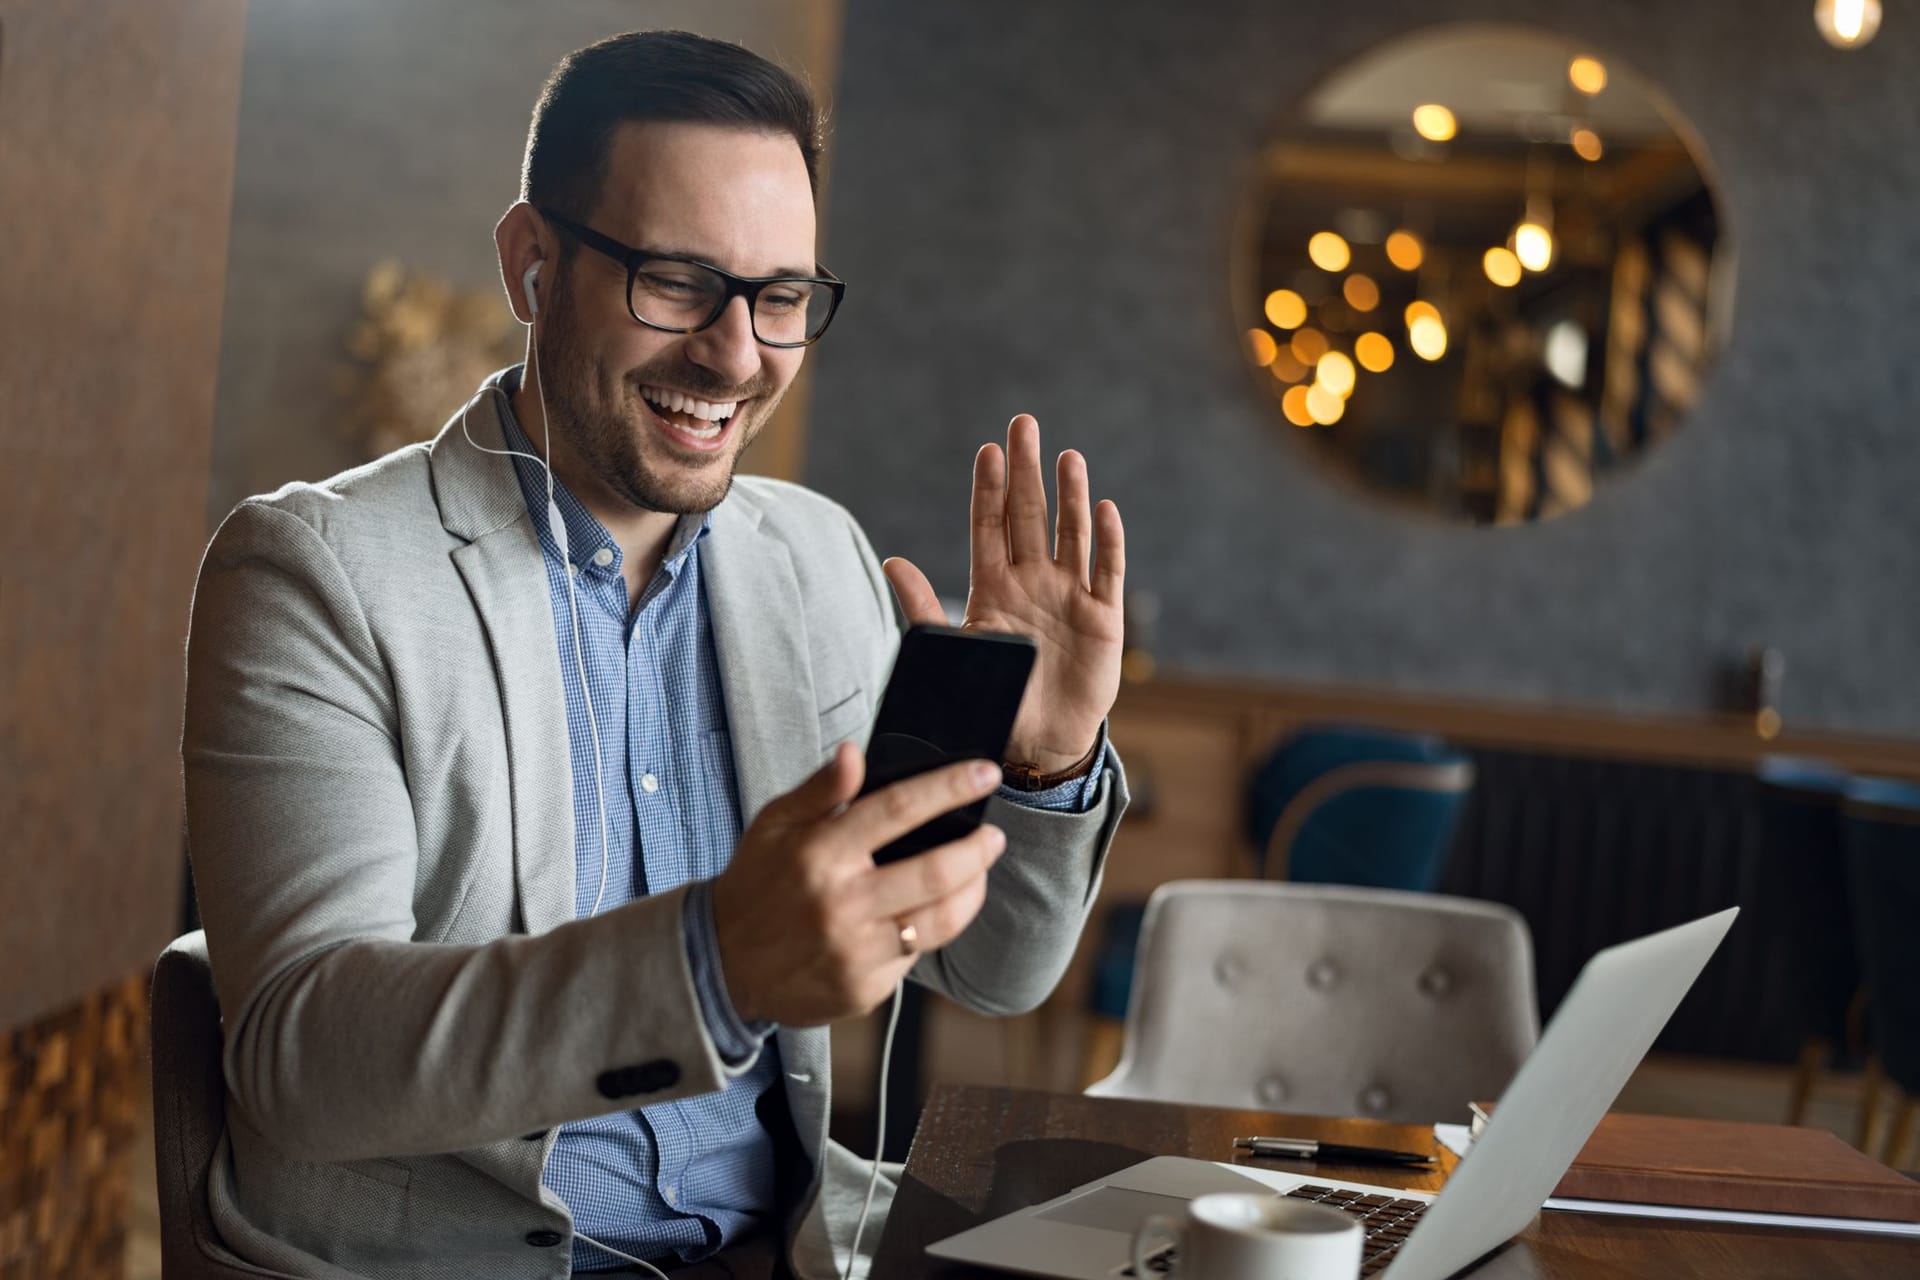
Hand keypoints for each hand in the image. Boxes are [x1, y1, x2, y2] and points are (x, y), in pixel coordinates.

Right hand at [710, 743, 1007, 1026]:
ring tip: (978, 873)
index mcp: (820, 853)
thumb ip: (821, 790)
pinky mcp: (864, 989)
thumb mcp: (773, 825)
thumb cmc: (754, 885)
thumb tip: (855, 753)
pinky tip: (930, 913)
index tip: (984, 774)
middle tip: (993, 836)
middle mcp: (840, 903)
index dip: (949, 788)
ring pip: (939, 920)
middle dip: (977, 850)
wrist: (720, 964)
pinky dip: (929, 931)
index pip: (899, 808)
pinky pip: (915, 956)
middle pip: (935, 872)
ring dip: (971, 893)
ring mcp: (855, 951)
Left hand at [884, 414, 1124, 772]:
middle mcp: (1032, 582)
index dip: (988, 489)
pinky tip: (1104, 509)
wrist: (1036, 743)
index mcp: (993, 587)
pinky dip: (1108, 542)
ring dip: (1069, 495)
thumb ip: (923, 606)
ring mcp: (1069, 596)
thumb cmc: (990, 696)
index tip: (987, 450)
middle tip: (1024, 424)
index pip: (989, 526)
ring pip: (1070, 534)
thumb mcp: (951, 650)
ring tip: (1066, 456)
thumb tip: (891, 561)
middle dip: (1026, 471)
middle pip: (1029, 516)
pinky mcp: (1102, 619)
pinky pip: (1107, 573)